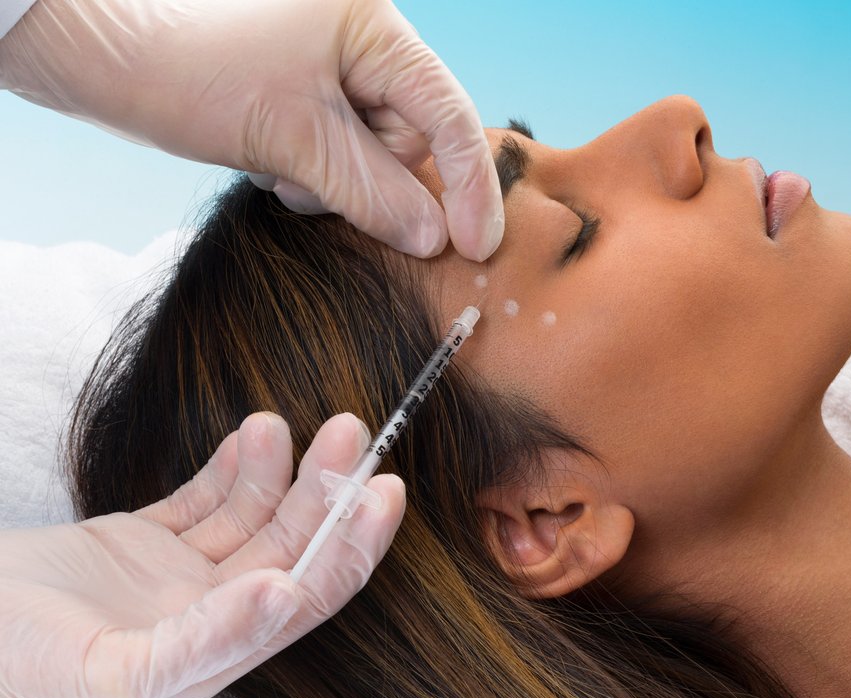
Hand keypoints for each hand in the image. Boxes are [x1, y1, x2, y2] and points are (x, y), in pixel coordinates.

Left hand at [0, 0, 502, 259]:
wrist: (104, 54)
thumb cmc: (192, 72)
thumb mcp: (293, 140)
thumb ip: (373, 192)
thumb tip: (434, 239)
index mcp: (373, 27)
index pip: (447, 114)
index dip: (468, 186)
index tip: (476, 247)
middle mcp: (363, 42)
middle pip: (410, 140)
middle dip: (371, 180)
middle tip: (311, 184)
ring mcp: (333, 69)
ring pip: (372, 157)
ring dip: (332, 182)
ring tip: (276, 165)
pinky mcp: (305, 95)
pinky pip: (338, 155)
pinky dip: (311, 175)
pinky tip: (269, 161)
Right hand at [0, 412, 403, 697]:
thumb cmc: (13, 658)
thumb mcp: (112, 670)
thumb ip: (204, 643)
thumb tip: (285, 596)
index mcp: (214, 655)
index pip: (308, 596)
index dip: (352, 546)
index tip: (384, 492)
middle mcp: (208, 613)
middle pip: (290, 547)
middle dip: (325, 492)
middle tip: (352, 433)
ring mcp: (177, 574)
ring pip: (253, 516)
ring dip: (277, 469)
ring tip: (278, 424)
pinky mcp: (146, 539)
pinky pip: (206, 497)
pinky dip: (232, 466)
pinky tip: (252, 435)